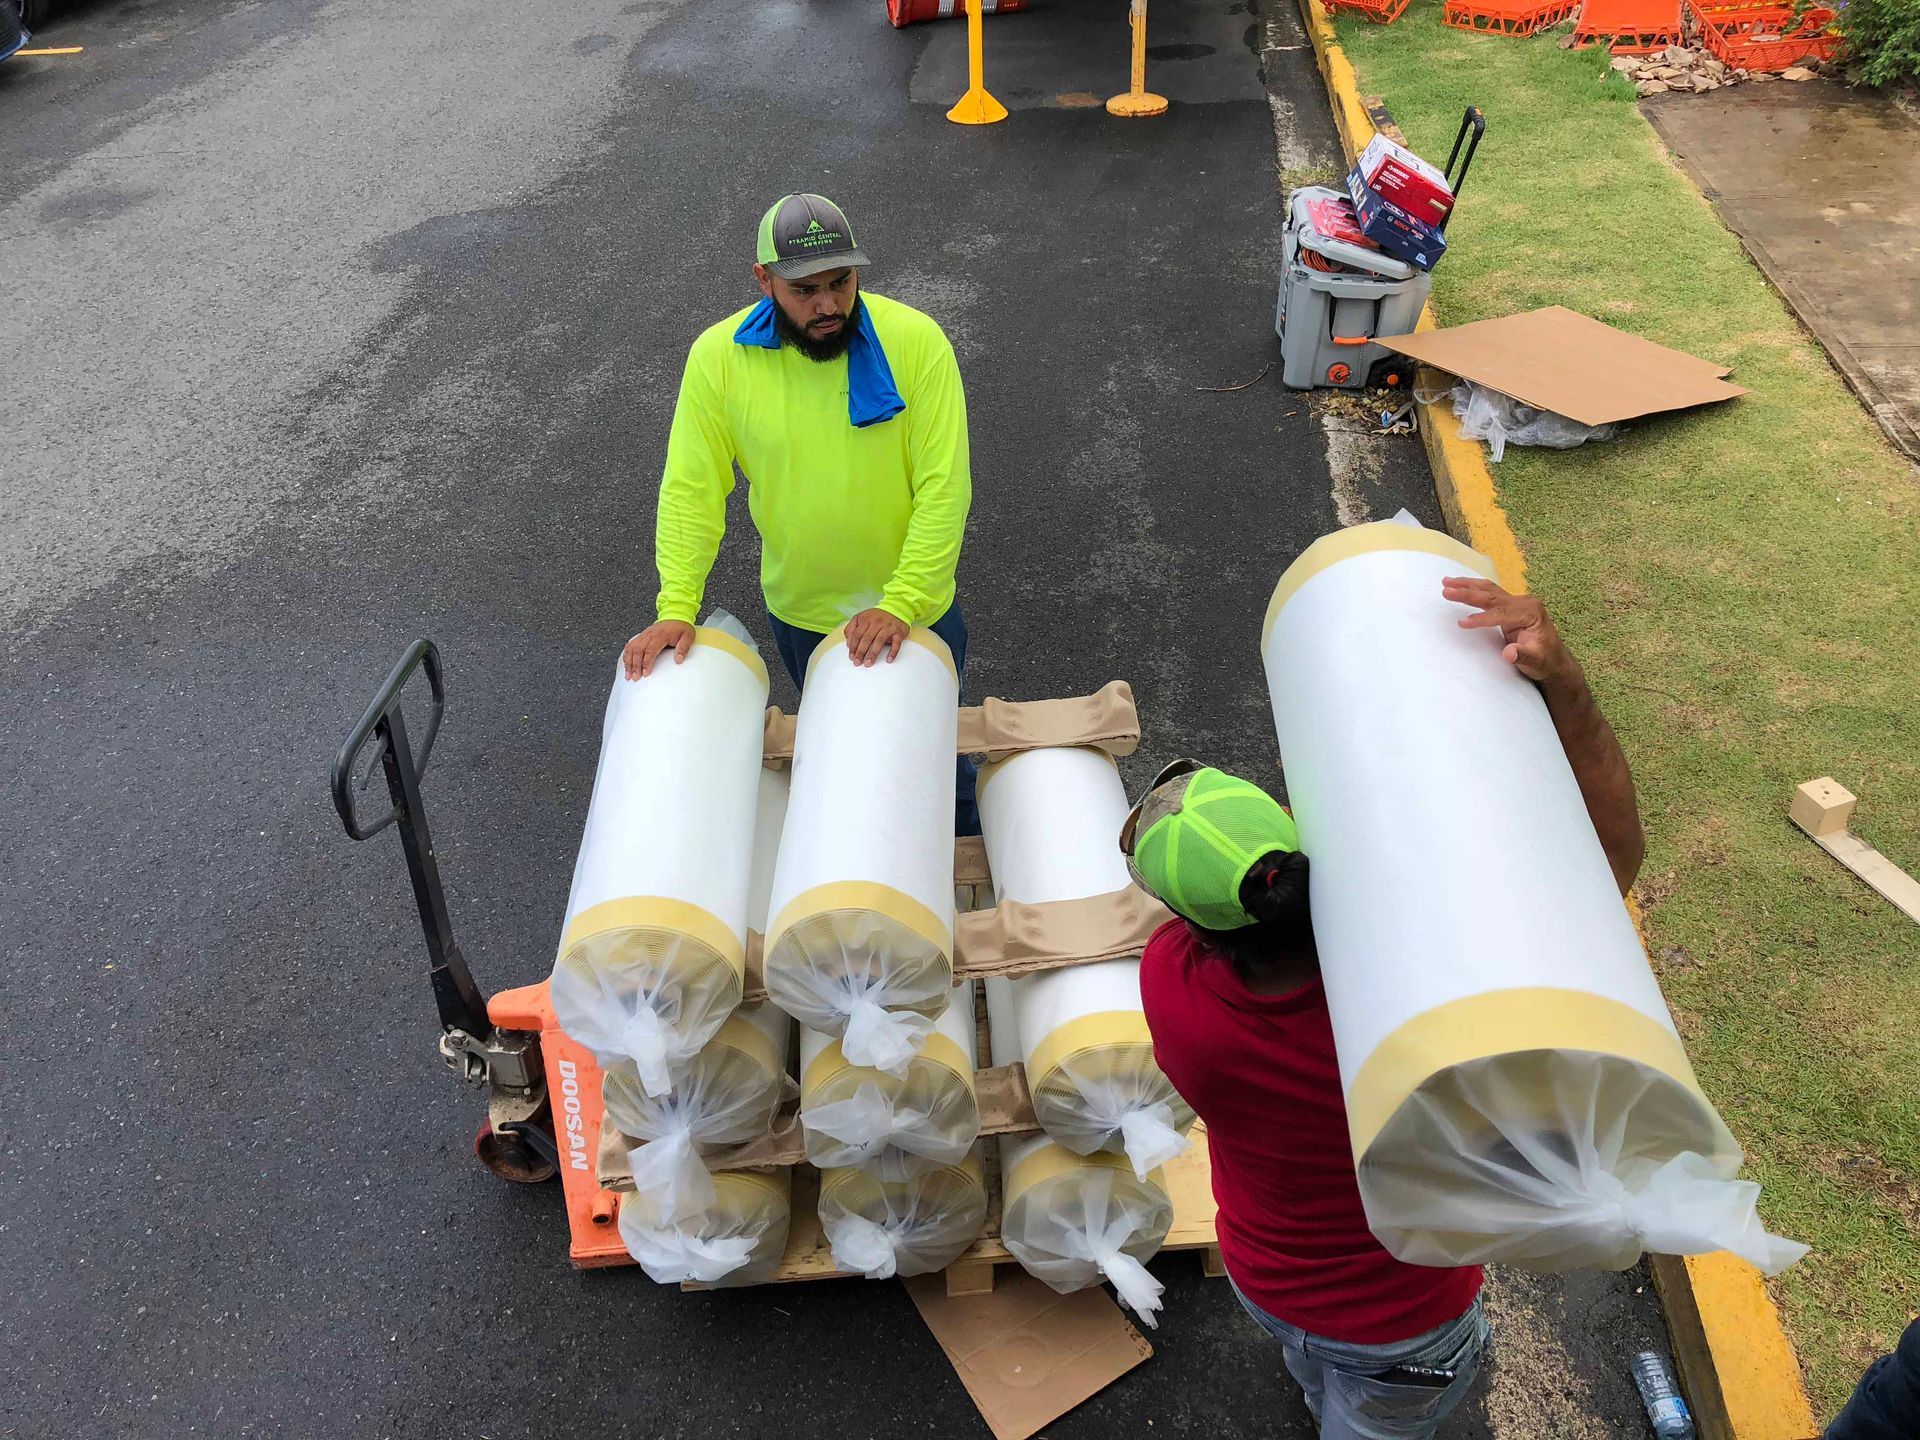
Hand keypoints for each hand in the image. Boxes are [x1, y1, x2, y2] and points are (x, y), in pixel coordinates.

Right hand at [622, 621, 694, 679]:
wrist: (676, 616)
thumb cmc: (681, 627)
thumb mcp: (688, 636)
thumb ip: (683, 648)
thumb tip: (678, 660)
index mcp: (660, 635)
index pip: (650, 650)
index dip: (647, 662)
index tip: (645, 673)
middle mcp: (649, 634)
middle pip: (638, 650)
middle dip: (635, 665)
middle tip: (635, 677)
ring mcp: (644, 635)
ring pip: (631, 648)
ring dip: (628, 662)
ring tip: (628, 674)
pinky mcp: (641, 636)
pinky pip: (630, 645)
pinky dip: (626, 655)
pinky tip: (626, 664)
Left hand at [844, 608, 908, 666]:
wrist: (895, 610)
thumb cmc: (875, 618)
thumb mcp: (861, 618)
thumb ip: (851, 629)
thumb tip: (848, 644)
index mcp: (865, 619)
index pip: (857, 634)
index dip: (853, 646)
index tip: (851, 657)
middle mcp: (877, 622)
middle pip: (867, 638)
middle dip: (861, 652)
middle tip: (857, 662)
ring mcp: (888, 627)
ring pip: (879, 641)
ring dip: (873, 654)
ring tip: (868, 663)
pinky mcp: (898, 632)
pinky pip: (896, 643)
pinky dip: (893, 652)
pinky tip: (889, 660)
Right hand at [1442, 577, 1571, 683]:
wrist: (1553, 659)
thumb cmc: (1545, 660)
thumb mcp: (1535, 661)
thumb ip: (1522, 656)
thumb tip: (1509, 654)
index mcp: (1531, 612)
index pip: (1501, 613)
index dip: (1481, 618)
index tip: (1461, 623)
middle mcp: (1524, 602)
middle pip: (1492, 595)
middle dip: (1467, 593)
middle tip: (1446, 591)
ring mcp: (1517, 602)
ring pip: (1489, 589)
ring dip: (1467, 585)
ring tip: (1446, 581)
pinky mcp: (1509, 605)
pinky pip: (1489, 593)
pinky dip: (1473, 589)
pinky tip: (1459, 585)